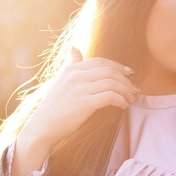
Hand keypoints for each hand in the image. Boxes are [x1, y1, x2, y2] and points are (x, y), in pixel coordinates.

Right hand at [11, 49, 136, 175]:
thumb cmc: (54, 106)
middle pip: (109, 71)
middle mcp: (75, 75)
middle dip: (125, 80)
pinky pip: (109, 96)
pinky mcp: (84, 103)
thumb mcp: (61, 80)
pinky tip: (123, 106)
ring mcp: (79, 89)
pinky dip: (120, 100)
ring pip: (112, 83)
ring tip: (130, 99)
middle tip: (133, 89)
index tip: (129, 73)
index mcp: (71, 69)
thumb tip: (75, 48)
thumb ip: (72, 64)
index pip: (101, 61)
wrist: (42, 127)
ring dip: (125, 91)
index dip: (118, 66)